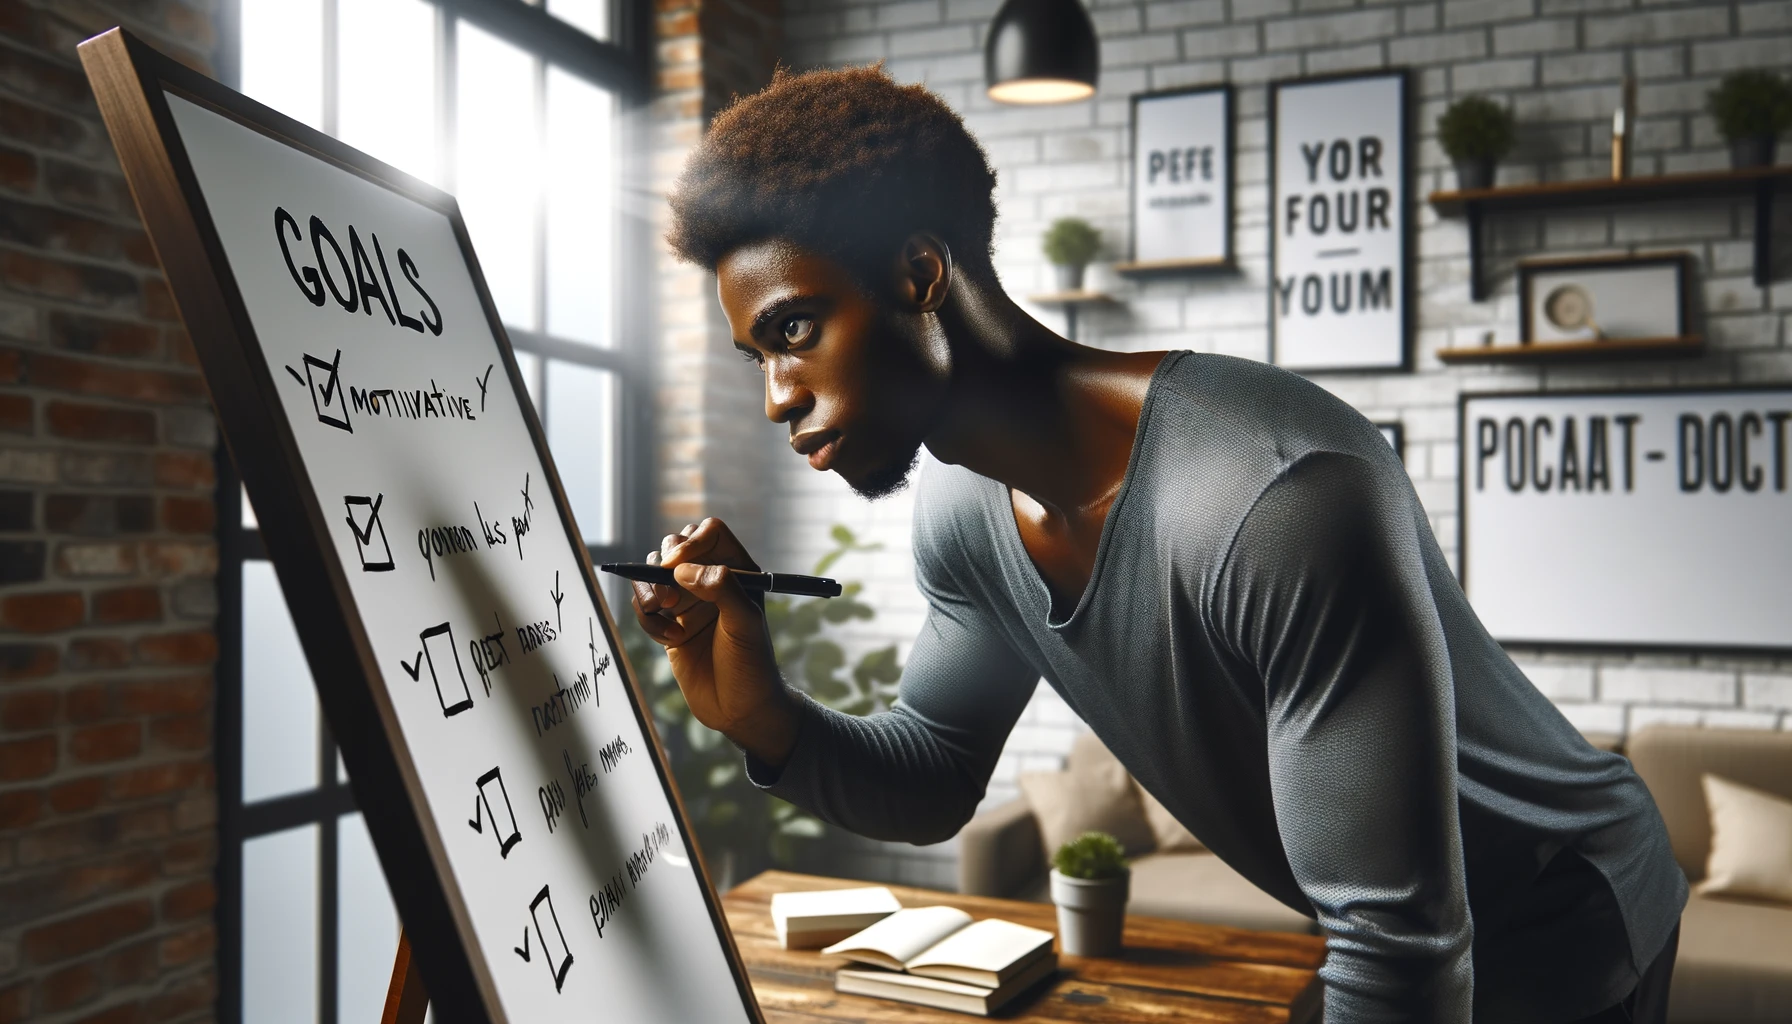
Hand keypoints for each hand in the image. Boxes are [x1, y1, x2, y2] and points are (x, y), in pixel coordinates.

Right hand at [629, 518, 798, 766]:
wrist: (739, 710)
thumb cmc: (752, 665)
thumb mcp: (745, 623)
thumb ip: (722, 588)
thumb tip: (684, 570)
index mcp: (738, 572)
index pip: (710, 533)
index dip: (692, 542)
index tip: (679, 567)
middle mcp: (711, 582)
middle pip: (675, 546)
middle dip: (664, 566)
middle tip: (671, 598)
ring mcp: (688, 602)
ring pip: (653, 574)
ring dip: (648, 590)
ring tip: (662, 614)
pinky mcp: (669, 624)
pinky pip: (645, 606)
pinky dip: (648, 619)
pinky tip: (669, 641)